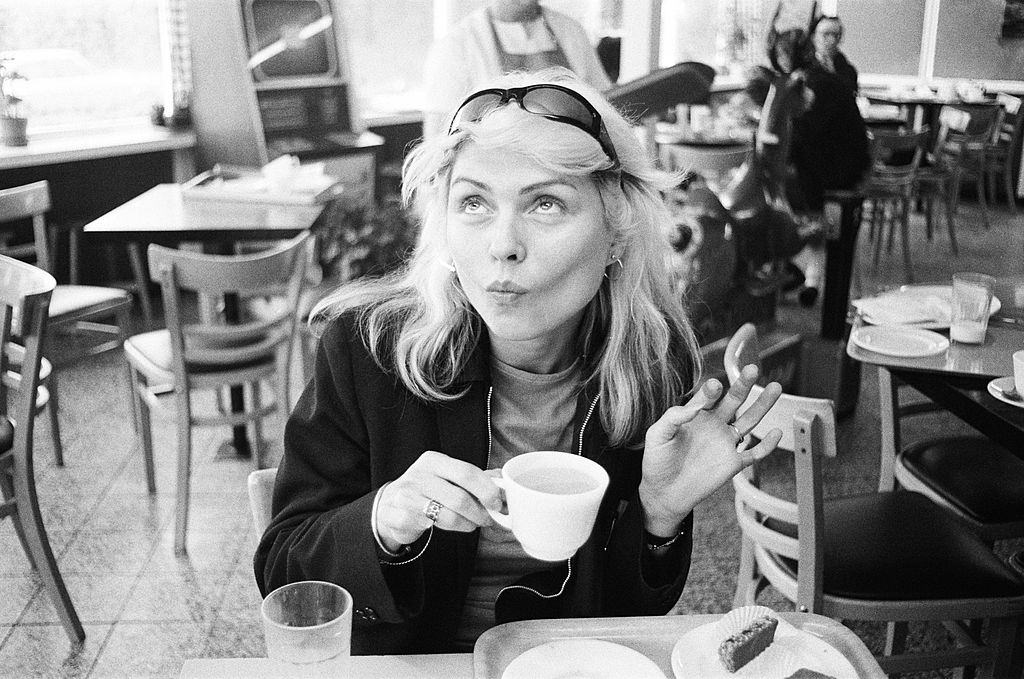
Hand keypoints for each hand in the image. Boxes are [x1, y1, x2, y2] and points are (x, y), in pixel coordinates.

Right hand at [376, 451, 501, 551]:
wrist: (389, 504)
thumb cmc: (426, 490)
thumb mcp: (446, 477)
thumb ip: (473, 478)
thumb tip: (502, 480)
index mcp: (433, 460)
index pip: (467, 472)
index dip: (487, 490)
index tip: (497, 503)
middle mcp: (418, 474)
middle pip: (459, 497)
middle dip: (479, 512)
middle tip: (486, 519)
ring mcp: (406, 495)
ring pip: (447, 515)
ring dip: (466, 524)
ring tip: (470, 524)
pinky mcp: (397, 515)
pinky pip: (429, 527)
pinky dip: (445, 530)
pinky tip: (445, 526)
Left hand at [638, 365, 783, 535]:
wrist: (663, 492)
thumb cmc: (657, 462)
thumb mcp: (657, 435)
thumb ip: (673, 418)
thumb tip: (694, 406)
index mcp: (696, 415)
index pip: (708, 396)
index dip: (711, 390)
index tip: (714, 386)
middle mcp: (714, 425)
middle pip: (734, 400)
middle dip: (743, 384)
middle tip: (752, 369)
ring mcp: (725, 443)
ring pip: (750, 420)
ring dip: (762, 404)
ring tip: (775, 387)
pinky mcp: (733, 463)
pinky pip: (755, 453)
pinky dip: (767, 444)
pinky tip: (776, 432)